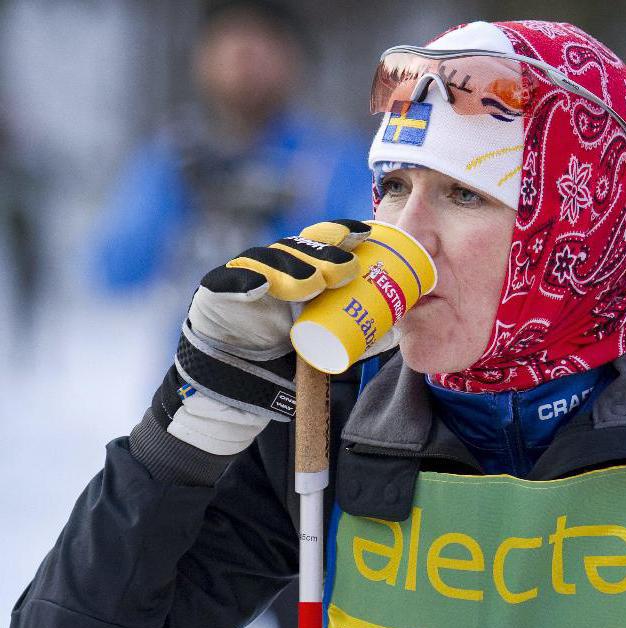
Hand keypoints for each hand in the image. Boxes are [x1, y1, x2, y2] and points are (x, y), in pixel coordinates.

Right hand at [156, 219, 384, 454]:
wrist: (241, 384)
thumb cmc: (287, 356)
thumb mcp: (329, 343)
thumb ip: (360, 336)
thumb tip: (397, 330)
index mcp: (301, 269)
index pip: (321, 242)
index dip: (341, 232)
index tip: (364, 234)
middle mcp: (273, 266)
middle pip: (297, 247)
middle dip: (323, 253)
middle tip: (346, 270)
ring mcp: (244, 277)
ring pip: (266, 261)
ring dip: (291, 268)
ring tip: (310, 284)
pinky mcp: (216, 294)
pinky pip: (226, 283)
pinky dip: (242, 281)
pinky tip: (258, 286)